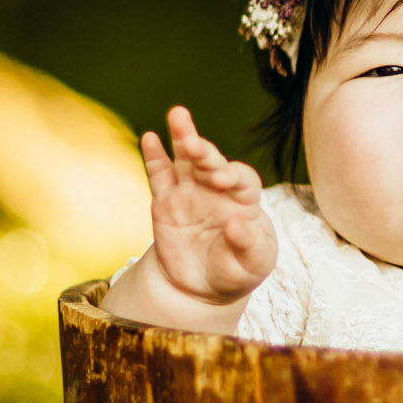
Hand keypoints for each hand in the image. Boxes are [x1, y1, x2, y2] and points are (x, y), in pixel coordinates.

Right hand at [141, 106, 276, 306]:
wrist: (204, 286)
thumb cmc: (237, 269)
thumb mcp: (253, 264)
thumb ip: (249, 245)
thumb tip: (237, 224)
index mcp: (244, 200)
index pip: (242, 178)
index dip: (233, 175)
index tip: (222, 180)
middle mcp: (216, 188)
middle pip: (212, 162)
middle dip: (204, 152)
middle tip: (194, 146)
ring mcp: (189, 191)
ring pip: (186, 159)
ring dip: (183, 136)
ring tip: (178, 115)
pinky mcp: (165, 201)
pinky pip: (159, 176)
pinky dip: (154, 156)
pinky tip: (149, 138)